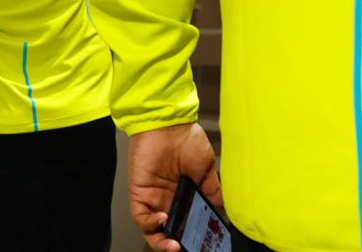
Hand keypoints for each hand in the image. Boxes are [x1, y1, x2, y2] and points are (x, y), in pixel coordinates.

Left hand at [129, 123, 221, 251]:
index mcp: (184, 194)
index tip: (203, 243)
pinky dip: (150, 224)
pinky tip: (163, 221)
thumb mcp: (207, 168)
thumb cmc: (186, 138)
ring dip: (162, 241)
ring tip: (175, 244)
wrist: (169, 122)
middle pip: (169, 230)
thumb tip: (223, 211)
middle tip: (188, 247)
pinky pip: (140, 216)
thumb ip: (212, 191)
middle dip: (178, 242)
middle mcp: (167, 198)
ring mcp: (152, 196)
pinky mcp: (139, 191)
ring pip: (153, 230)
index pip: (185, 223)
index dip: (192, 235)